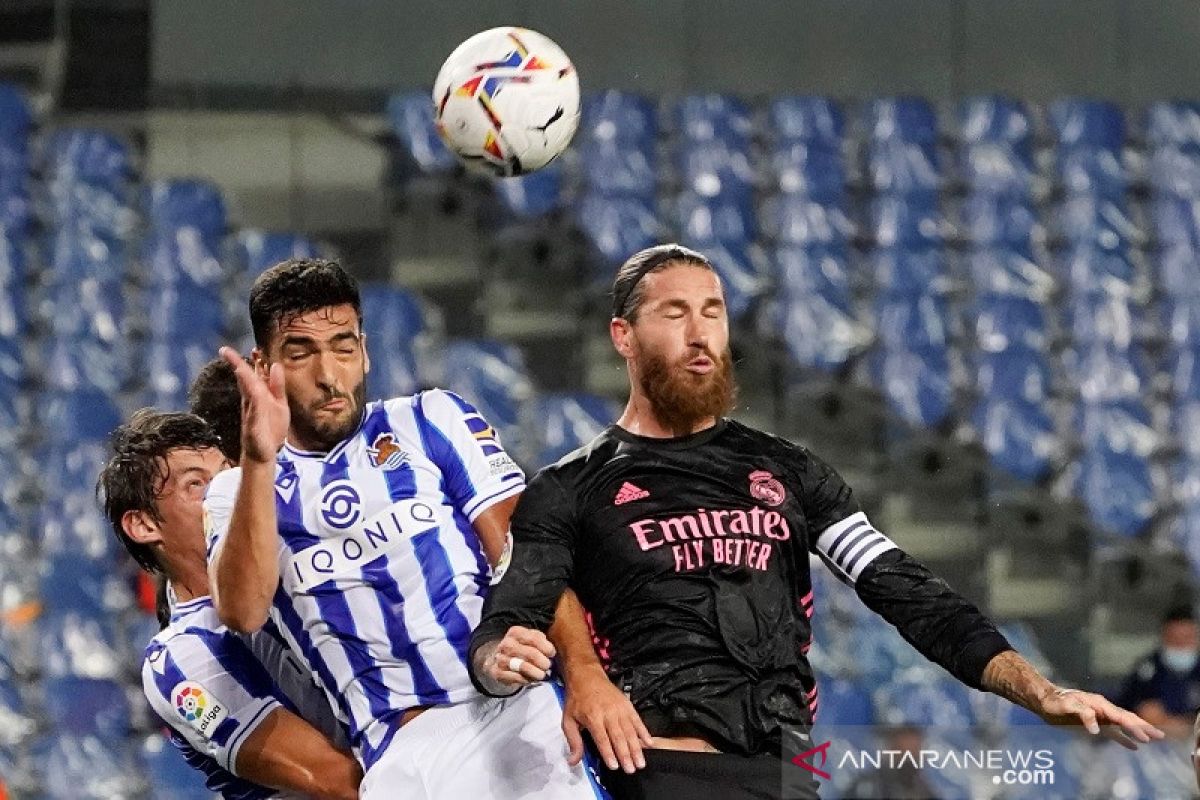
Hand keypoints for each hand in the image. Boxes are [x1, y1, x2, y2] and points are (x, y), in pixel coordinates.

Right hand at [220, 347, 288, 463]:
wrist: (265, 453)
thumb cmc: (270, 429)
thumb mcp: (279, 404)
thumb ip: (277, 386)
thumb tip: (274, 365)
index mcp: (258, 395)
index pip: (252, 375)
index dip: (251, 361)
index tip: (252, 348)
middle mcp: (251, 402)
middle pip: (244, 380)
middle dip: (237, 365)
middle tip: (225, 351)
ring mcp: (251, 412)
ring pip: (247, 391)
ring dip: (242, 379)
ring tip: (236, 364)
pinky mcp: (254, 424)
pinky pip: (255, 409)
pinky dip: (254, 398)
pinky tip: (252, 388)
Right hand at [481, 626, 555, 687]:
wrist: (501, 659)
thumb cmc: (522, 648)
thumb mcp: (530, 639)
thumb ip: (541, 641)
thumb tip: (552, 652)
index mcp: (516, 632)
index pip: (534, 638)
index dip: (546, 647)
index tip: (552, 654)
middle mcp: (506, 643)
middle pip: (530, 653)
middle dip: (543, 662)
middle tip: (548, 666)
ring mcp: (500, 658)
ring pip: (523, 666)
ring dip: (536, 673)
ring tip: (542, 675)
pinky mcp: (497, 672)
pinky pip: (515, 677)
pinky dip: (525, 679)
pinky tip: (531, 679)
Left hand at [561, 664, 651, 773]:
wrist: (587, 676)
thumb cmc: (577, 699)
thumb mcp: (568, 719)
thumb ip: (573, 741)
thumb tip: (573, 761)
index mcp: (592, 717)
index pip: (602, 738)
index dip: (608, 753)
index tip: (614, 766)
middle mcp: (608, 713)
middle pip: (618, 736)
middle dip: (626, 754)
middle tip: (631, 769)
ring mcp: (620, 709)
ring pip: (630, 731)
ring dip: (636, 748)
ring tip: (640, 762)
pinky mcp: (627, 705)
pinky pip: (637, 720)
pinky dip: (644, 732)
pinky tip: (649, 743)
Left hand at [1035, 687, 1165, 749]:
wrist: (1045, 700)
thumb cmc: (1055, 702)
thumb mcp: (1066, 705)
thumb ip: (1083, 714)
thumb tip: (1097, 729)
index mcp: (1098, 703)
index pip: (1120, 716)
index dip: (1133, 727)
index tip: (1145, 737)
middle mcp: (1102, 709)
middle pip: (1127, 718)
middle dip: (1143, 727)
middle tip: (1160, 736)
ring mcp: (1100, 716)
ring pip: (1123, 724)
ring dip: (1138, 731)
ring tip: (1153, 739)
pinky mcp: (1095, 724)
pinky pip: (1113, 732)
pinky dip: (1124, 738)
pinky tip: (1134, 746)